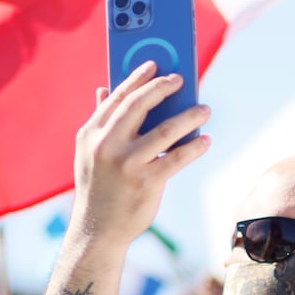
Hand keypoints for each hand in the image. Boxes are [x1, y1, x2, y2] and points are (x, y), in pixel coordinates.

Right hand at [70, 61, 209, 247]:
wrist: (97, 229)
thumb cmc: (99, 187)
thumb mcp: (89, 152)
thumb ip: (99, 121)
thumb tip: (103, 89)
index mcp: (91, 133)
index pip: (117, 97)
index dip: (137, 78)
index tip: (154, 64)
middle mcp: (106, 145)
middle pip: (139, 106)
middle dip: (163, 88)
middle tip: (182, 80)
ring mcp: (127, 164)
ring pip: (165, 131)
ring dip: (189, 117)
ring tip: (204, 109)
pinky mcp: (146, 183)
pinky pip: (177, 158)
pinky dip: (194, 147)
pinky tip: (205, 140)